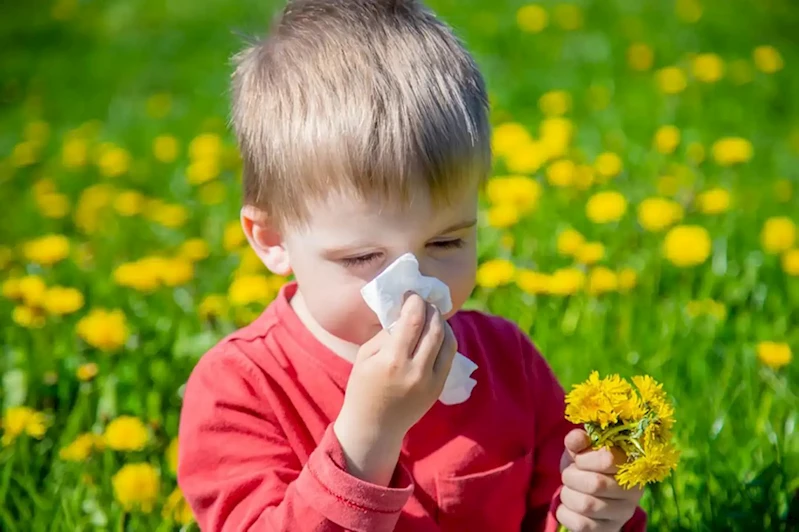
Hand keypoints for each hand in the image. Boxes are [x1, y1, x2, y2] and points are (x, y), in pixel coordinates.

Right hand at [334, 293, 457, 484]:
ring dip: (442, 322)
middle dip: (431, 309)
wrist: (375, 427)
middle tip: (423, 301)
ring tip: (432, 315)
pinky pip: (449, 356)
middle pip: (434, 327)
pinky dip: (445, 339)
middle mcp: (416, 370)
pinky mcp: (439, 387)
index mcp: (393, 361)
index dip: (415, 301)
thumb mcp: (365, 356)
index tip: (411, 294)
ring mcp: (431, 381)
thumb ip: (386, 334)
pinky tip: (436, 333)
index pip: (413, 320)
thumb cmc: (363, 388)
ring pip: (448, 341)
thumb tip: (405, 314)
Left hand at [556, 429, 642, 531]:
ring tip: (569, 490)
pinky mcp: (609, 530)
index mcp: (629, 464)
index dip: (584, 458)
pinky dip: (564, 513)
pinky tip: (569, 506)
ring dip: (567, 495)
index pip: (607, 459)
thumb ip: (577, 440)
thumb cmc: (585, 466)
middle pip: (595, 484)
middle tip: (569, 475)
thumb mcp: (581, 450)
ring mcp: (623, 514)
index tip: (578, 459)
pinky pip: (580, 525)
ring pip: (586, 505)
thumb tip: (576, 438)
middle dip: (571, 477)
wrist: (588, 495)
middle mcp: (633, 491)